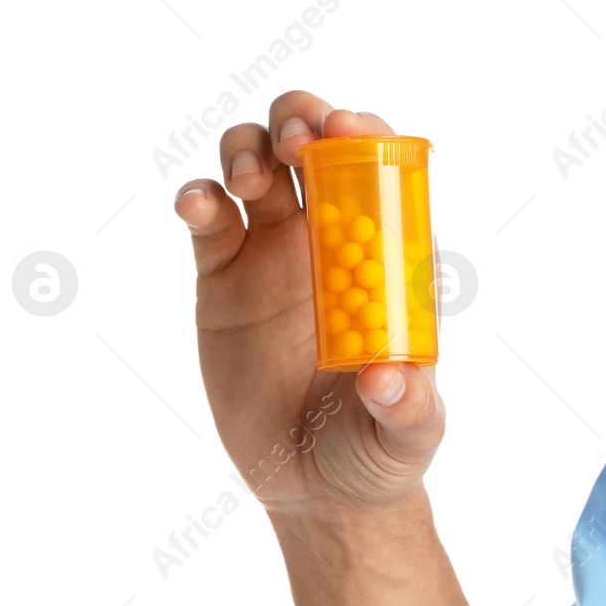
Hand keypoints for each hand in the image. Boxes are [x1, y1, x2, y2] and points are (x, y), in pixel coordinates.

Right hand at [174, 91, 444, 516]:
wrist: (314, 486)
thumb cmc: (376, 451)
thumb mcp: (405, 436)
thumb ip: (407, 409)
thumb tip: (387, 380)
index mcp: (386, 258)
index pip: (381, 171)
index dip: (364, 134)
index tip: (345, 128)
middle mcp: (331, 240)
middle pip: (314, 143)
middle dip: (302, 119)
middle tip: (295, 143)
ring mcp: (274, 253)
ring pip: (256, 163)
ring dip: (248, 148)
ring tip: (250, 182)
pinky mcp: (223, 279)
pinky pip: (209, 219)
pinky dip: (198, 196)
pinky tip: (199, 205)